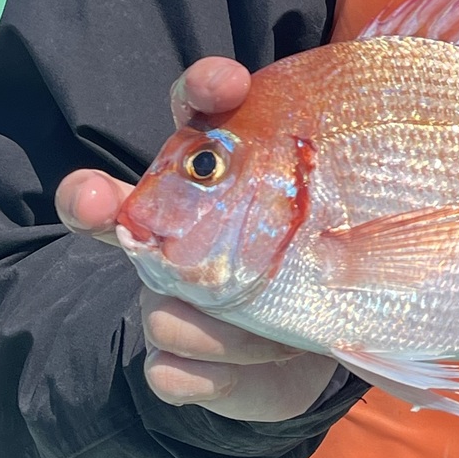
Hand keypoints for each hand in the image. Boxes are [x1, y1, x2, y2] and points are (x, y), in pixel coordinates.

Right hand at [55, 58, 338, 421]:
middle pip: (116, 206)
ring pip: (165, 310)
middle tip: (93, 197)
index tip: (226, 82)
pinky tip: (244, 370)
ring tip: (284, 337)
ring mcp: (164, 297)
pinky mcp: (172, 362)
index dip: (201, 91)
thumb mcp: (346, 229)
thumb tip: (366, 187)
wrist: (316, 359)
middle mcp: (176, 232)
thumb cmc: (328, 267)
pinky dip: (216, 374)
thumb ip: (340, 202)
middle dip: (92, 198)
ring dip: (229, 330)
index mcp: (223, 178)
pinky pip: (170, 369)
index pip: (197, 115)